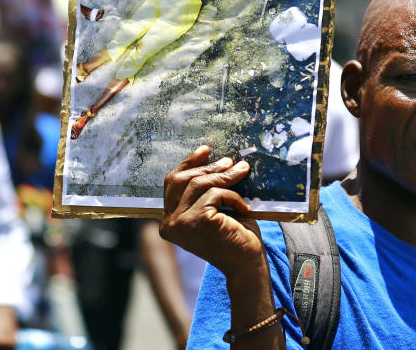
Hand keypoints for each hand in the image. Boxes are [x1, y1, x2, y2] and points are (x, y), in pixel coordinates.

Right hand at [159, 146, 262, 277]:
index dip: (188, 164)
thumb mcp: (215, 208)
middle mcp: (168, 223)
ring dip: (225, 176)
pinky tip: (244, 207)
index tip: (206, 150)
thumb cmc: (234, 237)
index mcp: (168, 221)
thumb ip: (206, 189)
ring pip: (199, 184)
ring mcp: (179, 223)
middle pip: (182, 180)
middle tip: (230, 161)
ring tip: (243, 171)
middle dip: (208, 167)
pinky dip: (232, 195)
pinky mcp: (196, 220)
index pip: (172, 184)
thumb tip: (214, 157)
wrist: (247, 266)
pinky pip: (215, 194)